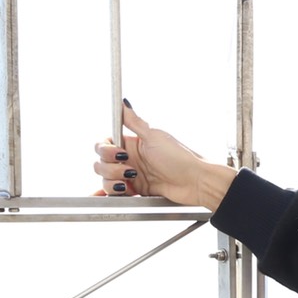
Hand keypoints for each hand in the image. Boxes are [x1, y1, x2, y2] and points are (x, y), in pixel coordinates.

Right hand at [91, 103, 235, 209]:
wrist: (196, 182)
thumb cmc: (180, 158)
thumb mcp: (155, 137)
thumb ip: (134, 122)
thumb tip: (123, 103)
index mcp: (133, 144)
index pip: (104, 145)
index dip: (105, 150)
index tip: (119, 154)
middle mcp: (130, 159)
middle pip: (102, 163)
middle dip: (110, 168)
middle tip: (130, 171)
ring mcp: (132, 176)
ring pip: (106, 179)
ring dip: (112, 182)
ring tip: (128, 184)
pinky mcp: (136, 191)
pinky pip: (115, 193)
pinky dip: (108, 193)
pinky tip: (105, 194)